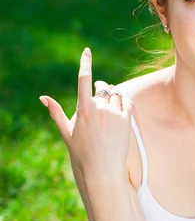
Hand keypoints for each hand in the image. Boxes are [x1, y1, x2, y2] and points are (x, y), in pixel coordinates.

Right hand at [39, 47, 132, 180]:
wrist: (103, 169)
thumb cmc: (82, 152)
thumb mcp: (66, 132)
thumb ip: (56, 112)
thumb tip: (43, 97)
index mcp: (84, 109)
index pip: (84, 79)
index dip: (85, 63)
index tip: (87, 51)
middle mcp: (100, 108)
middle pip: (102, 88)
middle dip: (100, 90)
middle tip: (98, 105)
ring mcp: (114, 114)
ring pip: (115, 94)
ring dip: (112, 98)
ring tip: (107, 114)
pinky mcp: (126, 119)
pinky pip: (126, 101)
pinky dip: (122, 102)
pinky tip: (118, 112)